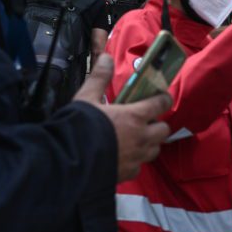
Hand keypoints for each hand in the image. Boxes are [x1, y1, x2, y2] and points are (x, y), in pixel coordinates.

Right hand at [76, 56, 172, 181]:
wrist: (68, 162)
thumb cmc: (79, 127)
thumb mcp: (86, 98)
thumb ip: (99, 78)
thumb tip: (106, 57)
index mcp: (134, 116)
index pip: (161, 104)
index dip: (164, 99)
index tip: (161, 97)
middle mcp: (141, 138)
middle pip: (164, 130)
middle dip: (158, 124)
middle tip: (145, 121)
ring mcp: (136, 158)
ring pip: (154, 150)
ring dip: (149, 143)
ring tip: (136, 139)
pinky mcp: (128, 174)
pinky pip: (139, 166)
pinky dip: (135, 161)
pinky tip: (122, 157)